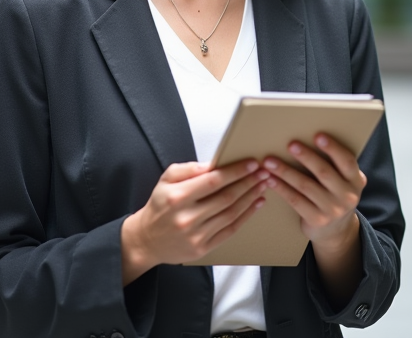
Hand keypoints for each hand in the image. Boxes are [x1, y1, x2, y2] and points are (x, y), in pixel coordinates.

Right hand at [121, 159, 268, 282]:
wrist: (147, 240)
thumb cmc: (159, 205)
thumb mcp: (166, 180)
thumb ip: (189, 169)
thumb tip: (214, 164)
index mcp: (178, 196)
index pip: (213, 181)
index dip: (235, 171)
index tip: (252, 163)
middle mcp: (187, 217)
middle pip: (226, 197)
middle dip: (248, 183)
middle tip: (264, 172)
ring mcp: (196, 235)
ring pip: (231, 214)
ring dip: (251, 198)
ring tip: (263, 185)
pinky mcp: (202, 248)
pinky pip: (230, 230)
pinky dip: (246, 216)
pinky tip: (256, 204)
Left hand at [262, 133, 366, 250]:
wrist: (336, 231)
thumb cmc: (335, 194)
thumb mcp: (344, 181)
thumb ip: (336, 166)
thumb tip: (311, 138)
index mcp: (356, 180)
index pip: (347, 161)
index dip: (333, 148)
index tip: (317, 136)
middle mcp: (347, 195)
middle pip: (324, 172)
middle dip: (306, 156)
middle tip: (290, 145)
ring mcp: (332, 210)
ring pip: (305, 186)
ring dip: (286, 171)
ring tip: (270, 161)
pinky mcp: (316, 220)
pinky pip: (295, 200)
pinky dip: (281, 188)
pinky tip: (271, 179)